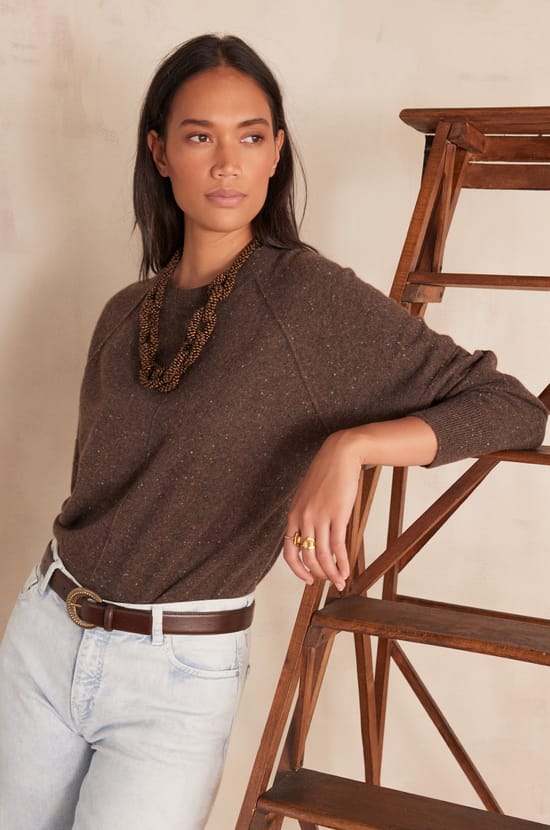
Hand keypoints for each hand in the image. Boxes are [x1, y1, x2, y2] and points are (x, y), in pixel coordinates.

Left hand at [282, 417, 437, 590]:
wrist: (340, 455)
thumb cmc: (326, 474)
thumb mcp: (307, 496)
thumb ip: (306, 516)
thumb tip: (313, 538)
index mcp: (293, 515)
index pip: (289, 551)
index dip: (297, 570)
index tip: (308, 579)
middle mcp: (303, 518)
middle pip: (307, 557)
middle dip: (319, 574)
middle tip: (328, 581)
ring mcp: (319, 517)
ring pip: (323, 555)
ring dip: (332, 572)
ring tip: (340, 581)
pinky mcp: (337, 515)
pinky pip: (338, 546)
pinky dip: (343, 561)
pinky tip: (347, 569)